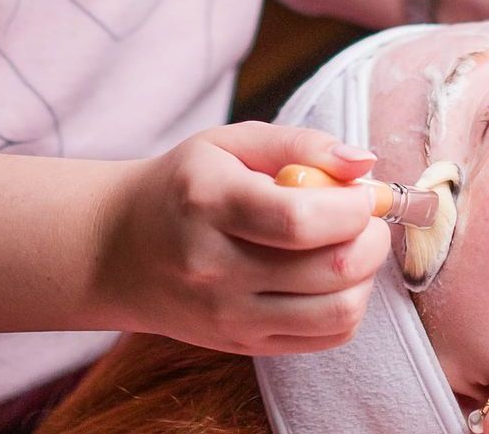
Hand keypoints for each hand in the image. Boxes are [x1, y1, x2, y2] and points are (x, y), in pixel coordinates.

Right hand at [91, 121, 390, 356]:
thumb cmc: (183, 186)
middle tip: (365, 216)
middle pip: (328, 269)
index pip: (299, 220)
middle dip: (370, 238)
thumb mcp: (228, 143)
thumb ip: (300, 144)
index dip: (352, 207)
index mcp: (209, 203)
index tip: (361, 192)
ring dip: (365, 276)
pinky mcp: (242, 345)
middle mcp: (215, 267)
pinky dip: (348, 306)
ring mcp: (228, 315)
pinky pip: (325, 338)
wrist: (118, 249)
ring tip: (350, 245)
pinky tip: (331, 276)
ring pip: (336, 312)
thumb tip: (365, 163)